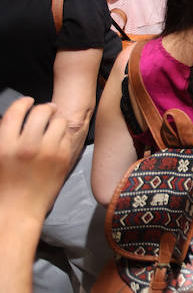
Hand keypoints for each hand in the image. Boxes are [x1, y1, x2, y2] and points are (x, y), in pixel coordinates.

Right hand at [0, 98, 77, 226]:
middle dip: (43, 108)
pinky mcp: (63, 158)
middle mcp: (27, 147)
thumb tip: (13, 118)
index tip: (27, 101)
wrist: (18, 211)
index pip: (16, 112)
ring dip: (56, 120)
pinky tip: (58, 138)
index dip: (22, 103)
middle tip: (45, 109)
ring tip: (52, 124)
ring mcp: (48, 152)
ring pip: (59, 121)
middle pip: (41, 112)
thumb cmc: (3, 186)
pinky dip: (63, 134)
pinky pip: (67, 135)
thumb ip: (5, 138)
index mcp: (5, 146)